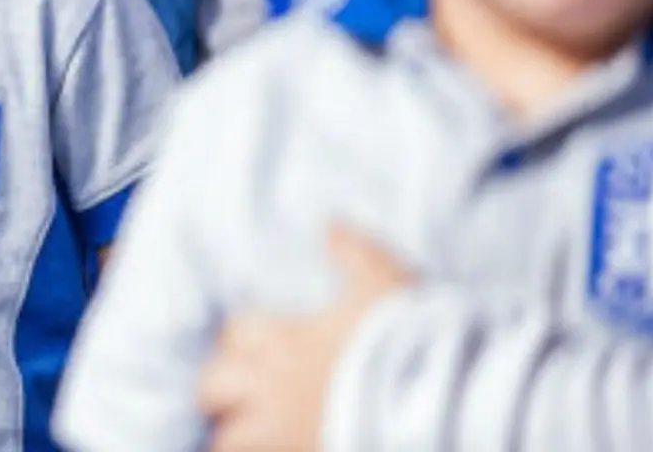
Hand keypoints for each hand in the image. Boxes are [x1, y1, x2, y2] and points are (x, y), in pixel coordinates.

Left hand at [197, 226, 412, 451]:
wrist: (439, 403)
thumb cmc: (406, 341)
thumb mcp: (383, 281)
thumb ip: (352, 250)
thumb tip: (329, 223)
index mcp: (285, 340)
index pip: (234, 333)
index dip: (237, 337)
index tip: (249, 341)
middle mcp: (274, 388)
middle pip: (213, 386)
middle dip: (217, 387)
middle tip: (233, 389)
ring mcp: (285, 434)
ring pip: (226, 440)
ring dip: (229, 435)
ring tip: (242, 433)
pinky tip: (273, 451)